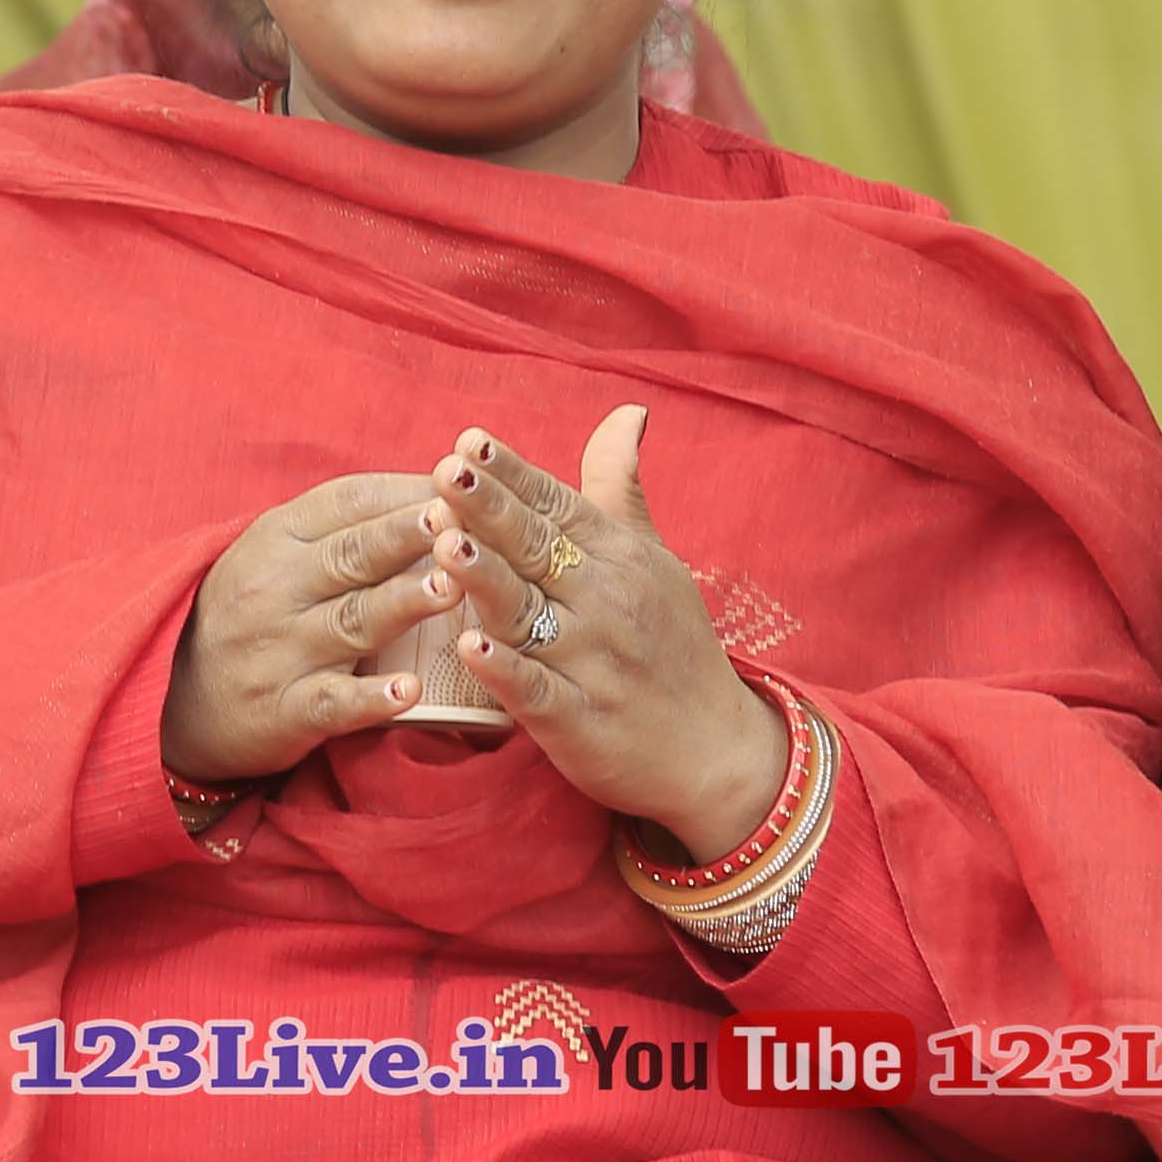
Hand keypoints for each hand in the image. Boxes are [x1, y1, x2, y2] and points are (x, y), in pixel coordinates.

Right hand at [161, 471, 450, 785]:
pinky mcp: (286, 710)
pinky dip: (370, 698)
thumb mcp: (278, 554)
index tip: (459, 483)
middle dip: (407, 535)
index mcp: (277, 538)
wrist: (183, 702)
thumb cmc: (252, 613)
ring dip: (402, 603)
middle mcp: (275, 588)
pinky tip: (409, 691)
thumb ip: (342, 526)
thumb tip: (434, 493)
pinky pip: (333, 702)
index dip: (403, 492)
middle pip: (352, 555)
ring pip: (351, 621)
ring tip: (450, 587)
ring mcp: (280, 651)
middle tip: (460, 520)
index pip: (346, 503)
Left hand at [414, 408, 784, 857]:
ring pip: (528, 613)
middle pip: (536, 548)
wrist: (716, 750)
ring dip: (486, 579)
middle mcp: (607, 602)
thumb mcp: (654, 558)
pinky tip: (469, 646)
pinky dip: (505, 670)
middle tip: (446, 473)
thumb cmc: (673, 645)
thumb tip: (628, 411)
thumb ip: (620, 488)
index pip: (558, 504)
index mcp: (620, 556)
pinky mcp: (578, 721)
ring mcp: (592, 663)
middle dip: (490, 509)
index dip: (513, 474)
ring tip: (445, 543)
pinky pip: (536, 691)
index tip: (470, 442)